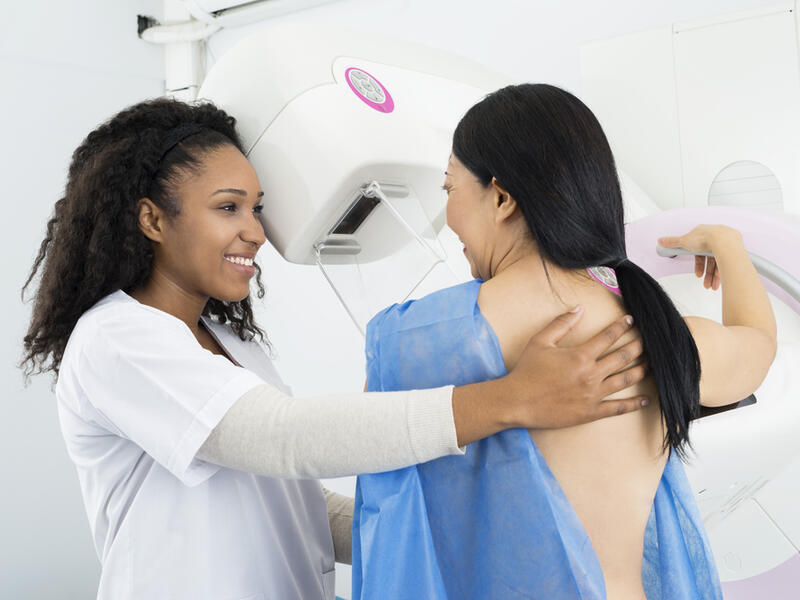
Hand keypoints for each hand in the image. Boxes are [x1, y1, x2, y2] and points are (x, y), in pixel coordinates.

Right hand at [505, 307, 648, 428]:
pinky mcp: (591, 412)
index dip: (620, 326)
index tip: (630, 319)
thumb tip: (579, 308)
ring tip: (652, 364)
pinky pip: (617, 408)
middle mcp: (591, 374)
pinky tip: (645, 400)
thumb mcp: (540, 341)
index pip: (607, 337)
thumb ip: (561, 323)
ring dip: (641, 370)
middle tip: (649, 340)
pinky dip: (633, 404)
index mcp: (580, 356)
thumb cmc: (527, 370)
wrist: (517, 401)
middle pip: (622, 357)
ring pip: (625, 380)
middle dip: (638, 346)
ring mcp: (593, 395)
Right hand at [659, 225, 742, 290]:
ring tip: (711, 286)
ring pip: (719, 263)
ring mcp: (726, 245)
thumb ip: (672, 242)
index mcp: (704, 234)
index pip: (699, 251)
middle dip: (706, 273)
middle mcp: (716, 239)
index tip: (697, 273)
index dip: (698, 264)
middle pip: (710, 259)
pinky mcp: (734, 250)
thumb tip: (660, 240)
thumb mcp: (684, 241)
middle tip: (704, 283)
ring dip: (713, 276)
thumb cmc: (706, 238)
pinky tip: (719, 281)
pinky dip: (722, 274)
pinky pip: (727, 264)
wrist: (724, 242)